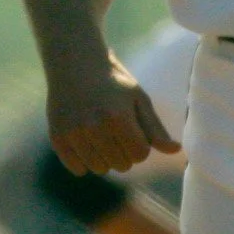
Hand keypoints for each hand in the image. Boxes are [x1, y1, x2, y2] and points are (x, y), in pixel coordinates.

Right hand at [47, 63, 179, 175]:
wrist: (75, 64)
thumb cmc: (113, 82)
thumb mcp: (138, 99)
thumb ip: (155, 128)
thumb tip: (176, 151)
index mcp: (118, 117)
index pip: (140, 155)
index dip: (140, 144)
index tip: (133, 129)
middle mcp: (94, 127)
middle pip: (121, 165)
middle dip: (124, 152)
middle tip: (115, 130)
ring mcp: (73, 133)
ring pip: (100, 169)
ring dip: (105, 158)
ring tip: (101, 135)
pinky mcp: (58, 137)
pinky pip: (78, 168)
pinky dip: (84, 161)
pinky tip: (85, 142)